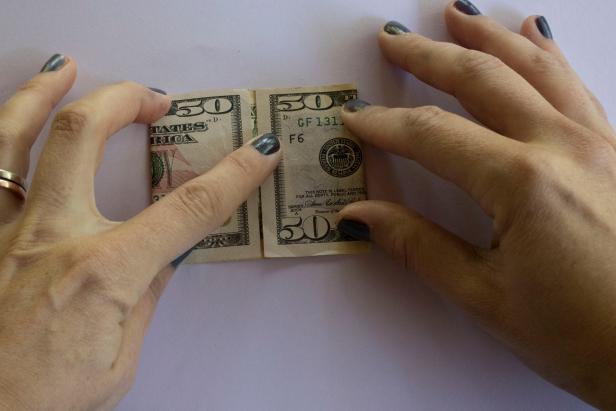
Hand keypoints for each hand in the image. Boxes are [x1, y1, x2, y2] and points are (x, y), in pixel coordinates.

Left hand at [0, 56, 280, 409]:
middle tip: (156, 100)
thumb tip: (164, 253)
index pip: (188, 209)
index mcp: (103, 274)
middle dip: (128, 102)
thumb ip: (143, 298)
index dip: (234, 174)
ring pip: (16, 136)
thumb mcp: (119, 361)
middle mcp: (50, 239)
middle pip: (88, 136)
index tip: (260, 148)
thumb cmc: (45, 403)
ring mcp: (4, 233)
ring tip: (69, 68)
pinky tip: (19, 117)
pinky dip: (4, 132)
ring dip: (46, 93)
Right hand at [338, 2, 615, 407]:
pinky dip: (548, 57)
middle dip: (429, 55)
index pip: (433, 136)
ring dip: (489, 37)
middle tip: (393, 37)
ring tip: (458, 13)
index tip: (356, 120)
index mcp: (524, 182)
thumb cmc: (585, 338)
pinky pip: (577, 87)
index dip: (386, 125)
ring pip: (535, 68)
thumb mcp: (486, 297)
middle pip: (482, 79)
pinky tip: (537, 37)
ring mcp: (601, 143)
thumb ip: (419, 247)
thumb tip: (361, 219)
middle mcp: (565, 147)